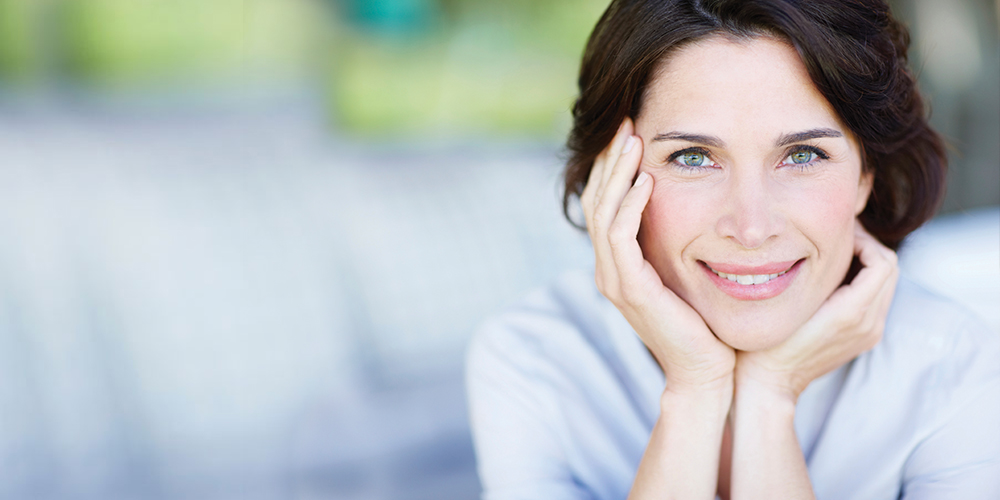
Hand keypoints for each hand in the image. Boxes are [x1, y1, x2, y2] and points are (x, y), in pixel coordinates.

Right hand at [581, 118, 734, 392]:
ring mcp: (615, 281)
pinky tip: (648, 180)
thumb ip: (677, 242)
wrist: (708, 372)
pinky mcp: (631, 291)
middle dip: (609, 159)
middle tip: (625, 121)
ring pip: (604, 213)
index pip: (604, 203)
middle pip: (596, 201)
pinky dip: (631, 206)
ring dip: (617, 173)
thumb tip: (693, 201)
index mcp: (618, 264)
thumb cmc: (705, 323)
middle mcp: (608, 270)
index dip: (612, 165)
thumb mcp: (687, 271)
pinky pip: (621, 238)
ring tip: (633, 139)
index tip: (630, 129)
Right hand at [735, 224, 898, 399]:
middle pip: (891, 269)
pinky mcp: (865, 339)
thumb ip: (817, 272)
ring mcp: (870, 334)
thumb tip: (830, 242)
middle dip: (870, 248)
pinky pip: (878, 300)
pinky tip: (836, 280)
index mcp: (852, 312)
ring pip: (887, 284)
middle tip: (840, 239)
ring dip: (869, 264)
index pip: (882, 261)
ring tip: (837, 256)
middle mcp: (869, 324)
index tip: (839, 235)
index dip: (865, 240)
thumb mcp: (790, 300)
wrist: (770, 381)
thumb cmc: (768, 339)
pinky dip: (866, 282)